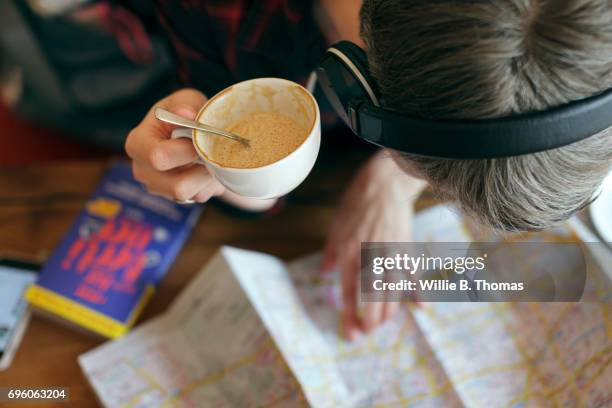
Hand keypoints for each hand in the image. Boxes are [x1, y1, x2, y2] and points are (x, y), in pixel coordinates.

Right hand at [125, 88, 225, 202]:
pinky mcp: (174, 198)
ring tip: (210, 159)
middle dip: (201, 170)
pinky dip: (210, 183)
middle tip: (211, 154)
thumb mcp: (186, 100)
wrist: (191, 132)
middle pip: (177, 186)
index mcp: (138, 143)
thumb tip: (186, 114)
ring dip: (208, 177)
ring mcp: (157, 187)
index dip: (187, 152)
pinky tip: (207, 167)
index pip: (158, 158)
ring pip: (191, 194)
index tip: (201, 140)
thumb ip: (186, 104)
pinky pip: (199, 196)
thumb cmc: (184, 114)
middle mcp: (142, 170)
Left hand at [321, 150, 426, 339]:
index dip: (350, 314)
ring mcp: (391, 253)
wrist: (383, 184)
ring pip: (393, 290)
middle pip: (373, 297)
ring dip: (389, 312)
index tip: (350, 332)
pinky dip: (418, 291)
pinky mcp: (406, 247)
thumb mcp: (336, 226)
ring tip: (383, 324)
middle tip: (367, 333)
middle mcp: (370, 256)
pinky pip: (413, 274)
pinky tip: (421, 306)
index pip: (350, 291)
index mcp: (350, 252)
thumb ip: (330, 252)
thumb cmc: (356, 204)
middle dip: (371, 319)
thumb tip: (323, 272)